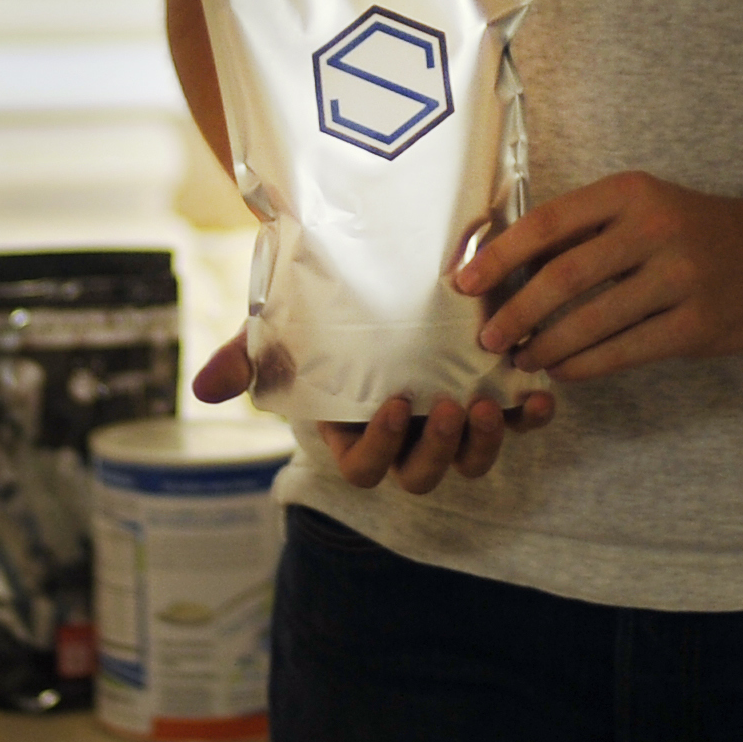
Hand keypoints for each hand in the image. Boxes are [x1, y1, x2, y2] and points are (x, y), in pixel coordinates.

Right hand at [188, 331, 555, 493]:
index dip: (380, 448)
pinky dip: (531, 417)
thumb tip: (199, 389)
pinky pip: (516, 424)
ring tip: (489, 404)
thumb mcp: (280, 325)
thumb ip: (245, 356)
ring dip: (482, 443)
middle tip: (449, 407)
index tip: (391, 406)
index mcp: (352, 429)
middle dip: (437, 450)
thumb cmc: (319, 303)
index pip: (364, 469)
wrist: (374, 264)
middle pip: (421, 477)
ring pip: (470, 462)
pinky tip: (542, 397)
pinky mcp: (491, 394)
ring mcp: (448, 419)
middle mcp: (403, 435)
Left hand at [451, 172, 742, 382]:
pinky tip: (563, 371)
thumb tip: (503, 263)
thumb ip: (585, 229)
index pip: (549, 222)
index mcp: (631, 193)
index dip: (499, 254)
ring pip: (591, 321)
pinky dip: (585, 365)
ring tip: (521, 359)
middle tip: (487, 337)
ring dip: (546, 347)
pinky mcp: (696, 324)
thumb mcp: (643, 207)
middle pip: (564, 276)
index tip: (463, 282)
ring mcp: (680, 278)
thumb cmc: (693, 230)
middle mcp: (655, 229)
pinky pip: (625, 351)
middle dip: (515, 312)